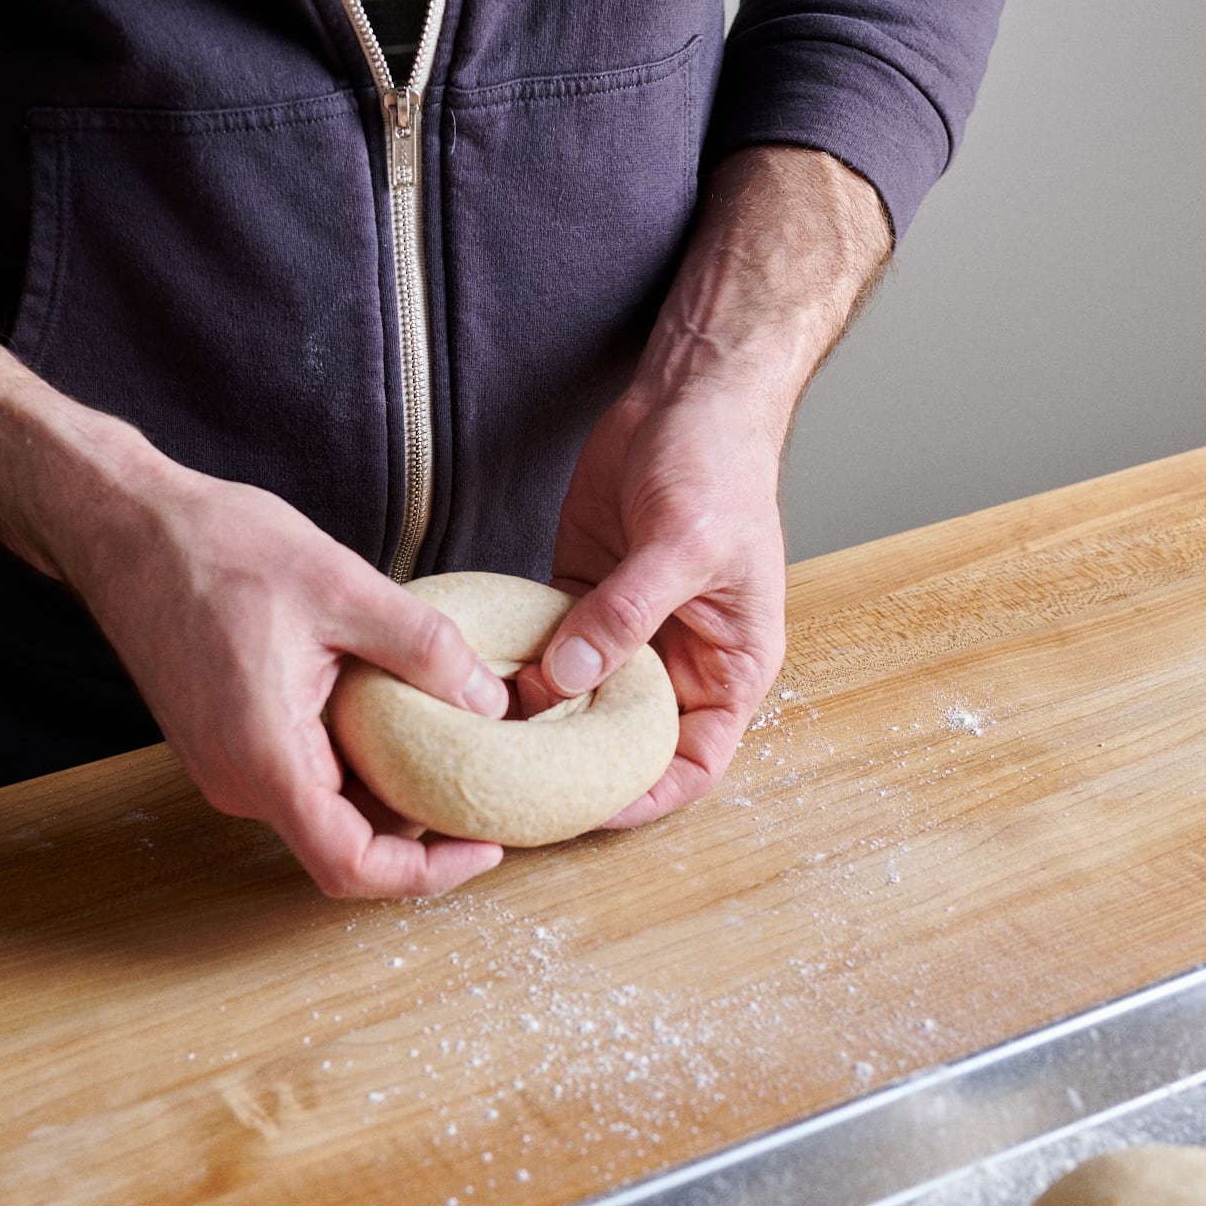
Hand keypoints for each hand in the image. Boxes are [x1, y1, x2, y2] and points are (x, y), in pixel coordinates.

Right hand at [60, 460, 509, 896]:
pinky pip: (301, 775)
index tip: (482, 848)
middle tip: (485, 781)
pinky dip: (352, 760)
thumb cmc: (216, 549)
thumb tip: (491, 703)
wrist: (127, 528)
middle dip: (420, 824)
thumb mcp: (342, 586)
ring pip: (325, 808)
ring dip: (386, 787)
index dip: (425, 873)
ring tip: (449, 741)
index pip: (350, 866)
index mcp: (264, 757)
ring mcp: (226, 765)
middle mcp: (238, 780)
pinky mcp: (224, 742)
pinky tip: (390, 713)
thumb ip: (424, 648)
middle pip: (345, 841)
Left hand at [521, 382, 787, 825]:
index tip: (591, 812)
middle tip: (514, 788)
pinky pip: (548, 648)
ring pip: (579, 701)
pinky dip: (516, 667)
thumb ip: (626, 613)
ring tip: (482, 744)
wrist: (688, 394)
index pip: (695, 762)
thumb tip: (569, 677)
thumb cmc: (720, 465)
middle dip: (576, 770)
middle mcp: (678, 658)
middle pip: (626, 742)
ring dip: (538, 722)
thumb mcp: (682, 544)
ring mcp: (625, 628)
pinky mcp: (582, 594)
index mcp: (729, 663)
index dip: (647, 797)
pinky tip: (476, 680)